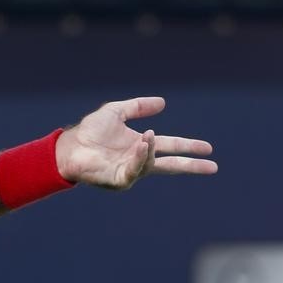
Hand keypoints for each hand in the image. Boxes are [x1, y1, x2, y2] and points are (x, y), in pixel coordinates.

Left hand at [55, 97, 216, 189]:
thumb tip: (163, 102)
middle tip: (212, 166)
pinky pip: (135, 169)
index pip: (170, 146)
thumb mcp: (117, 112)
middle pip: (171, 164)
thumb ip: (138, 107)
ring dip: (151, 149)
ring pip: (151, 163)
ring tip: (147, 137)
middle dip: (191, 165)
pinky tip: (142, 145)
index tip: (207, 148)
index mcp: (140, 146)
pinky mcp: (120, 180)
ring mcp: (131, 172)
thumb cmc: (90, 131)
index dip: (188, 147)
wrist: (70, 145)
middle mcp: (139, 160)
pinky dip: (141, 157)